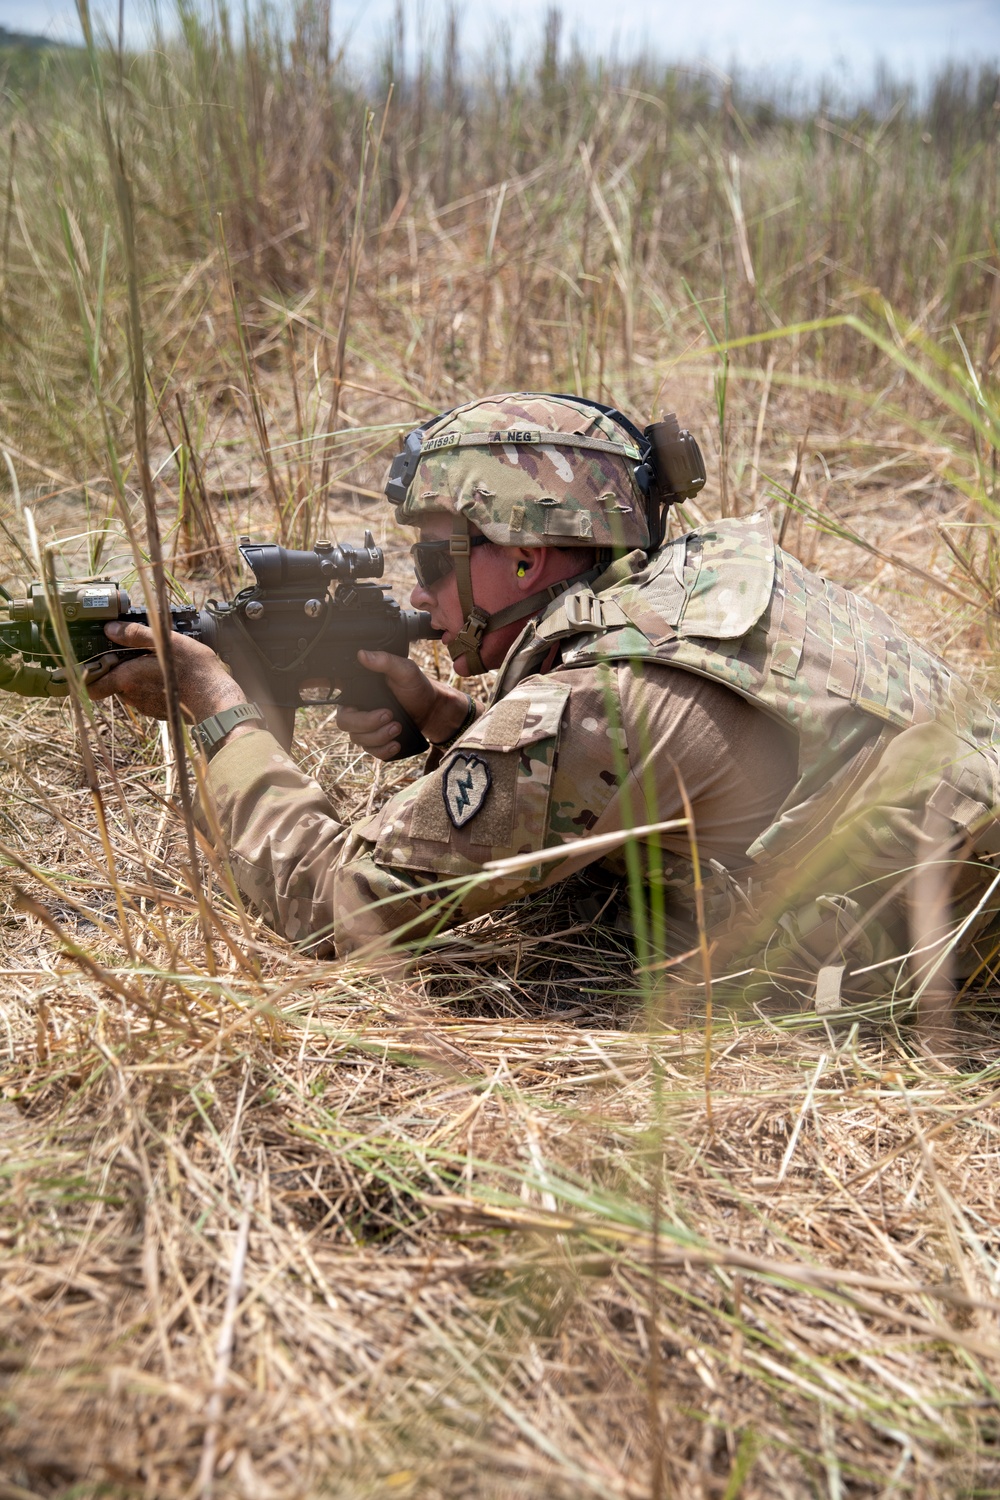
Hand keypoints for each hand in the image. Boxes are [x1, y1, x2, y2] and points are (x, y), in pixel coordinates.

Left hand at [89, 620, 246, 723]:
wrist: (216, 701)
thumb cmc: (193, 670)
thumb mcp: (165, 641)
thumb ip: (134, 634)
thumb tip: (109, 629)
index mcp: (126, 679)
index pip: (90, 685)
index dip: (90, 672)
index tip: (100, 658)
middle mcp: (130, 696)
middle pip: (112, 681)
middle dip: (121, 666)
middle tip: (139, 651)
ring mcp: (144, 706)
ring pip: (130, 688)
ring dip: (137, 675)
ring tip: (158, 661)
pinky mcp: (156, 712)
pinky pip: (145, 696)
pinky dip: (151, 685)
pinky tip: (168, 675)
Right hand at [335, 650, 474, 760]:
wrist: (432, 710)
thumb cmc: (417, 687)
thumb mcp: (405, 670)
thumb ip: (385, 661)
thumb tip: (363, 654)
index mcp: (358, 688)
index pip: (331, 689)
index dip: (319, 687)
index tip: (325, 688)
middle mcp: (357, 707)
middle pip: (344, 721)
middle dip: (367, 723)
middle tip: (389, 715)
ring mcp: (364, 726)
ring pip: (358, 738)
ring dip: (378, 736)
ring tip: (398, 727)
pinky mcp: (375, 741)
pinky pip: (370, 751)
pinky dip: (383, 750)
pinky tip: (395, 743)